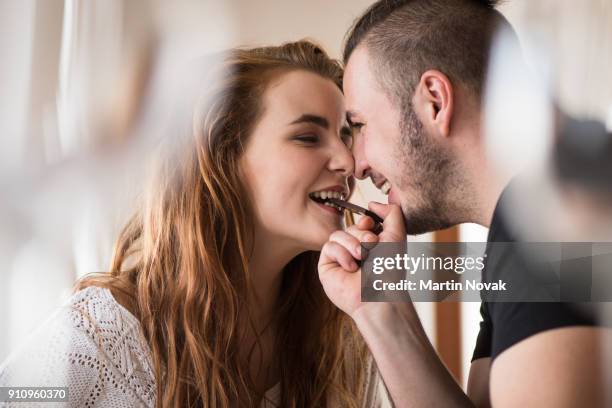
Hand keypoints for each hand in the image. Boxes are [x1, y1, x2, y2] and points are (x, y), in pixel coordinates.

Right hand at [318, 202, 406, 316]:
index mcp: (372, 245)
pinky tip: (351, 269)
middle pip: (350, 227)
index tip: (370, 225)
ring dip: (352, 244)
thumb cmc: (390, 269)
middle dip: (361, 234)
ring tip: (361, 259)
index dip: (365, 220)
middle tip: (371, 247)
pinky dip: (342, 255)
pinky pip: (328, 247)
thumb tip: (373, 202)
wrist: (378, 294)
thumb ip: (392, 213)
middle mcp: (356, 251)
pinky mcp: (327, 266)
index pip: (361, 222)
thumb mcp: (397, 236)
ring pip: (337, 234)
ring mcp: (340, 258)